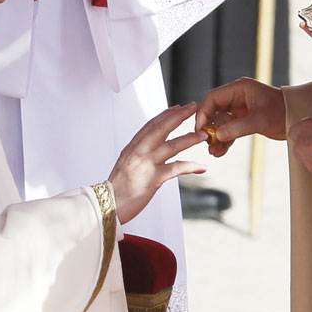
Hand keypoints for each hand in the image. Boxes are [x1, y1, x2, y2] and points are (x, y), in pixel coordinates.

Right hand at [109, 103, 206, 223]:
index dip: (166, 115)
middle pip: (163, 128)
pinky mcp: (154, 178)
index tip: (177, 108)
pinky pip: (176, 168)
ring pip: (173, 145)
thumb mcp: (126, 164)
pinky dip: (191, 166)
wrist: (109, 204)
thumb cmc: (117, 187)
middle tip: (193, 107)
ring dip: (190, 138)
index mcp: (133, 147)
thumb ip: (138, 154)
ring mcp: (147, 163)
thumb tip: (148, 150)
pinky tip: (201, 166)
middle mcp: (140, 151)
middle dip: (180, 116)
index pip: (151, 125)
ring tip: (203, 134)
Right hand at [195, 78, 285, 155]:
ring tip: (214, 151)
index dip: (204, 112)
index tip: (201, 128)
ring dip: (216, 137)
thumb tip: (218, 135)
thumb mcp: (260, 120)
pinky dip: (224, 140)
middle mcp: (237, 97)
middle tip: (206, 142)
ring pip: (220, 122)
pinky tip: (221, 151)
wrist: (298, 118)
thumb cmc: (284, 111)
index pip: (213, 97)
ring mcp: (239, 109)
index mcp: (240, 89)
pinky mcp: (243, 120)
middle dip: (209, 127)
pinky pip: (229, 130)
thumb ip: (238, 127)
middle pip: (214, 110)